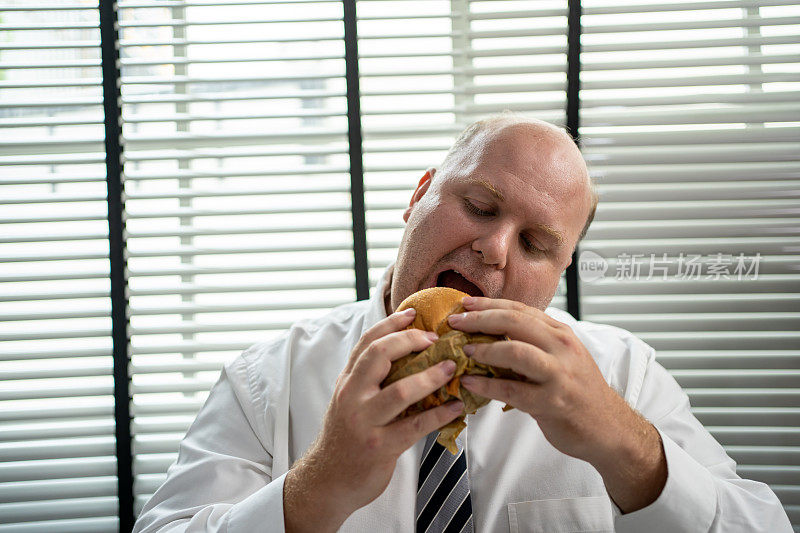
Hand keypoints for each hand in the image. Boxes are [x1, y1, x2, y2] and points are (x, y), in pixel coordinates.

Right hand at [284, 308, 464, 531]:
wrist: (328, 480)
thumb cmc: (346, 437)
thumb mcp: (350, 401)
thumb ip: (369, 379)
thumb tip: (406, 353)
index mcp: (347, 381)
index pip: (366, 343)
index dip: (390, 324)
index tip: (412, 313)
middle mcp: (352, 396)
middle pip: (379, 356)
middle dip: (409, 341)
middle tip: (435, 339)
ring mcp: (364, 422)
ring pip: (400, 391)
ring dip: (430, 377)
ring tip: (451, 369)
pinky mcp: (379, 447)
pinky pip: (414, 426)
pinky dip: (438, 414)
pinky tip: (455, 407)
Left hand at [447, 296, 666, 511]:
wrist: (609, 427)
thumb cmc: (578, 390)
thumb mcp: (560, 356)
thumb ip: (533, 342)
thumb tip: (489, 333)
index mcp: (560, 333)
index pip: (519, 309)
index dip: (488, 304)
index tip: (464, 304)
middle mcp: (561, 347)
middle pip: (514, 322)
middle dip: (479, 320)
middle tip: (455, 323)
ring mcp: (558, 374)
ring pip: (515, 351)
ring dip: (484, 349)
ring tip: (463, 350)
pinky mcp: (552, 402)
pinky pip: (512, 390)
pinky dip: (487, 385)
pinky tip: (469, 383)